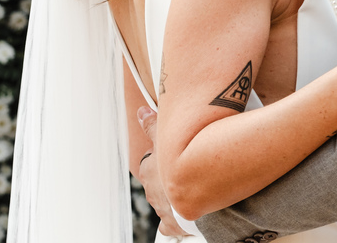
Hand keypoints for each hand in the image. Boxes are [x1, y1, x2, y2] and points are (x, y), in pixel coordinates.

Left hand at [137, 106, 189, 236]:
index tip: (177, 154)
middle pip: (158, 183)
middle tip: (188, 170)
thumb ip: (153, 126)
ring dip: (176, 196)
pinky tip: (189, 212)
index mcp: (148, 172)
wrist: (196, 193)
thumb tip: (140, 112)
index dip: (164, 158)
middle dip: (170, 178)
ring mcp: (162, 209)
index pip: (151, 163)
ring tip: (194, 188)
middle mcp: (152, 192)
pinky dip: (178, 220)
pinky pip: (171, 225)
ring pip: (166, 202)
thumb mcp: (167, 138)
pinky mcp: (173, 225)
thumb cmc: (182, 164)